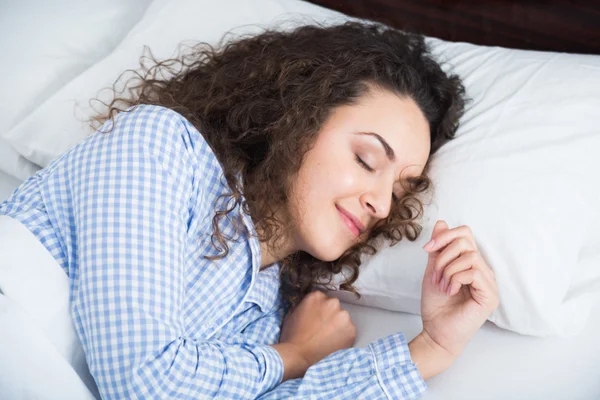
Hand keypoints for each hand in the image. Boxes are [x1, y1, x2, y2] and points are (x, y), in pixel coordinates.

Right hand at [272, 290, 355, 380]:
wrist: (298, 355)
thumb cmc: (292, 336)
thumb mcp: (293, 313)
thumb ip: (305, 306)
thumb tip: (311, 307)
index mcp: (317, 296)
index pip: (322, 299)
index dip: (319, 310)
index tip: (317, 319)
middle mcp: (332, 302)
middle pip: (334, 307)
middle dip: (329, 316)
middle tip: (322, 329)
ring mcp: (343, 316)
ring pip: (343, 319)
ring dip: (338, 326)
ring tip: (328, 338)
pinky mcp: (351, 330)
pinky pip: (349, 331)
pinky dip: (344, 337)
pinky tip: (333, 344)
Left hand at [419, 220, 498, 359]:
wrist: (436, 331)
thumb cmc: (436, 305)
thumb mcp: (433, 270)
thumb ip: (438, 249)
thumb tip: (442, 223)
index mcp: (470, 263)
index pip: (465, 234)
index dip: (445, 236)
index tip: (427, 249)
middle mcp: (482, 270)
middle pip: (466, 241)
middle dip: (443, 254)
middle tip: (434, 274)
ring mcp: (488, 283)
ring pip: (470, 256)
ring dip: (448, 270)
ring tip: (442, 286)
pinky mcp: (490, 295)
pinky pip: (474, 272)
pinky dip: (456, 279)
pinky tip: (450, 291)